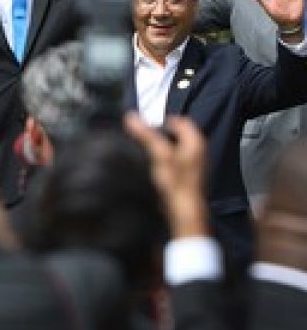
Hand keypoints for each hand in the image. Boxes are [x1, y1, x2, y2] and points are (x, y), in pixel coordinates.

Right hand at [125, 113, 208, 237]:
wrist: (183, 211)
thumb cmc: (176, 185)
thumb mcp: (158, 155)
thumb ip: (145, 135)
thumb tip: (132, 118)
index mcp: (195, 141)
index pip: (179, 120)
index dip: (161, 120)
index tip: (146, 125)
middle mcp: (197, 151)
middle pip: (176, 134)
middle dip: (159, 134)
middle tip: (144, 137)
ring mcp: (193, 164)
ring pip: (174, 147)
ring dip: (160, 148)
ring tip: (147, 152)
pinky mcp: (186, 176)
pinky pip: (173, 161)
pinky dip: (163, 160)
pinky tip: (153, 168)